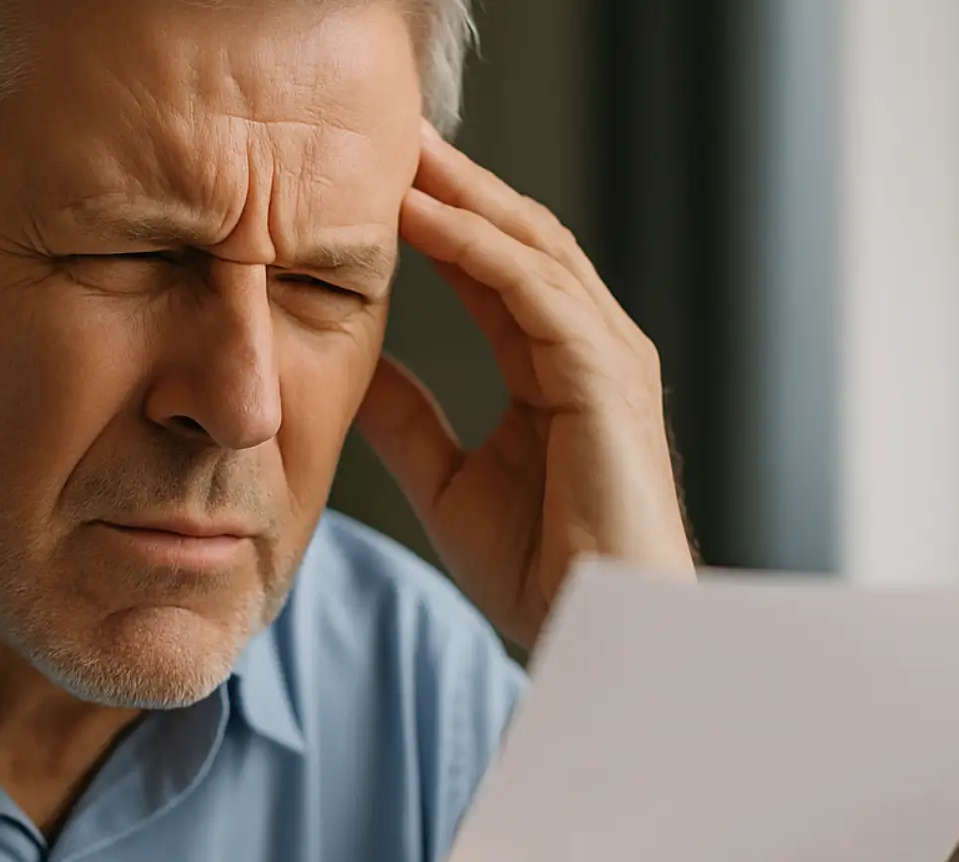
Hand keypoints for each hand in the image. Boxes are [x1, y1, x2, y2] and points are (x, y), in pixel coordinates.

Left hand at [357, 123, 695, 649]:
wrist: (593, 629)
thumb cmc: (540, 571)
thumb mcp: (445, 481)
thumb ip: (407, 420)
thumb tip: (353, 371)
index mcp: (556, 366)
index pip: (494, 268)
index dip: (438, 220)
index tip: (374, 184)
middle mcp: (589, 346)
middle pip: (517, 236)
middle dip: (455, 182)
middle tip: (389, 135)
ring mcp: (604, 353)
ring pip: (528, 244)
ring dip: (460, 194)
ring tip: (396, 153)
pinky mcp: (602, 372)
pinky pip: (533, 288)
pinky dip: (475, 246)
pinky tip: (420, 216)